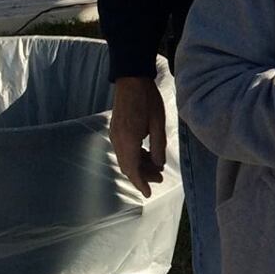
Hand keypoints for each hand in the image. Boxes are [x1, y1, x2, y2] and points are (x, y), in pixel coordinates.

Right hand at [110, 75, 167, 197]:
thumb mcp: (159, 123)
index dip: (141, 183)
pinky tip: (147, 155)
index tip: (148, 193)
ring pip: (125, 159)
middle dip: (142, 176)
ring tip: (156, 168)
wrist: (131, 80)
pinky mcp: (116, 130)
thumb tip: (158, 165)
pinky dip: (134, 157)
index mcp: (128, 140)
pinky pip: (123, 150)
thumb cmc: (148, 99)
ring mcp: (114, 135)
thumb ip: (158, 146)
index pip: (133, 169)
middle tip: (159, 179)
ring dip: (139, 166)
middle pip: (128, 166)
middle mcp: (118, 140)